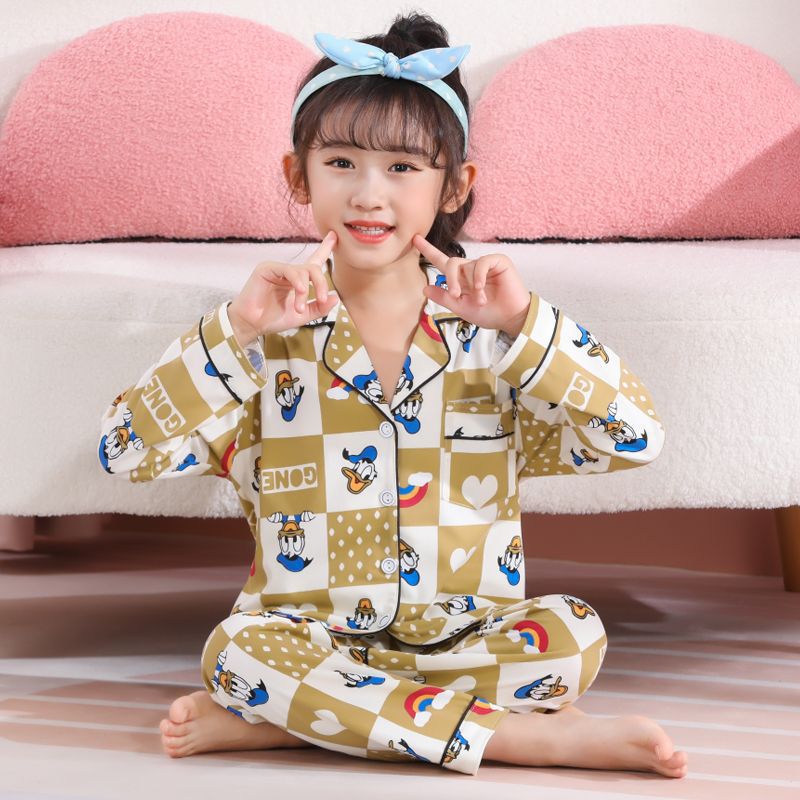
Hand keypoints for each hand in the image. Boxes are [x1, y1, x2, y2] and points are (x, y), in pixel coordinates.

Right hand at [229, 231, 339, 340]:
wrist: (252, 325)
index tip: (335, 236)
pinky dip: (297, 282)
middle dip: (321, 283)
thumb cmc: (274, 318)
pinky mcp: (267, 268)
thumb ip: (320, 308)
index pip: (314, 262)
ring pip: (303, 270)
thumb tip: (336, 297)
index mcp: (298, 280)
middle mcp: (289, 272)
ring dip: (306, 291)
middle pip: (313, 267)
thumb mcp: (303, 316)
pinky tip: (299, 292)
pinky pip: (288, 270)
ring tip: (300, 308)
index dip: (325, 249)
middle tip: (323, 300)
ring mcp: (278, 269)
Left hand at [413, 234, 530, 335]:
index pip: (441, 262)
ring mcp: (484, 264)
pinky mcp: (498, 261)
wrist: (510, 318)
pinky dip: (478, 276)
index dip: (428, 250)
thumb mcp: (461, 308)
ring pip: (466, 266)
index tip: (415, 239)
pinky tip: (482, 288)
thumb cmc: (489, 313)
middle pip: (450, 263)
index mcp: (461, 279)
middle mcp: (470, 269)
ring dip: (471, 287)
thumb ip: (444, 297)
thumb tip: (425, 288)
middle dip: (450, 279)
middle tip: (455, 295)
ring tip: (481, 300)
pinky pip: (481, 262)